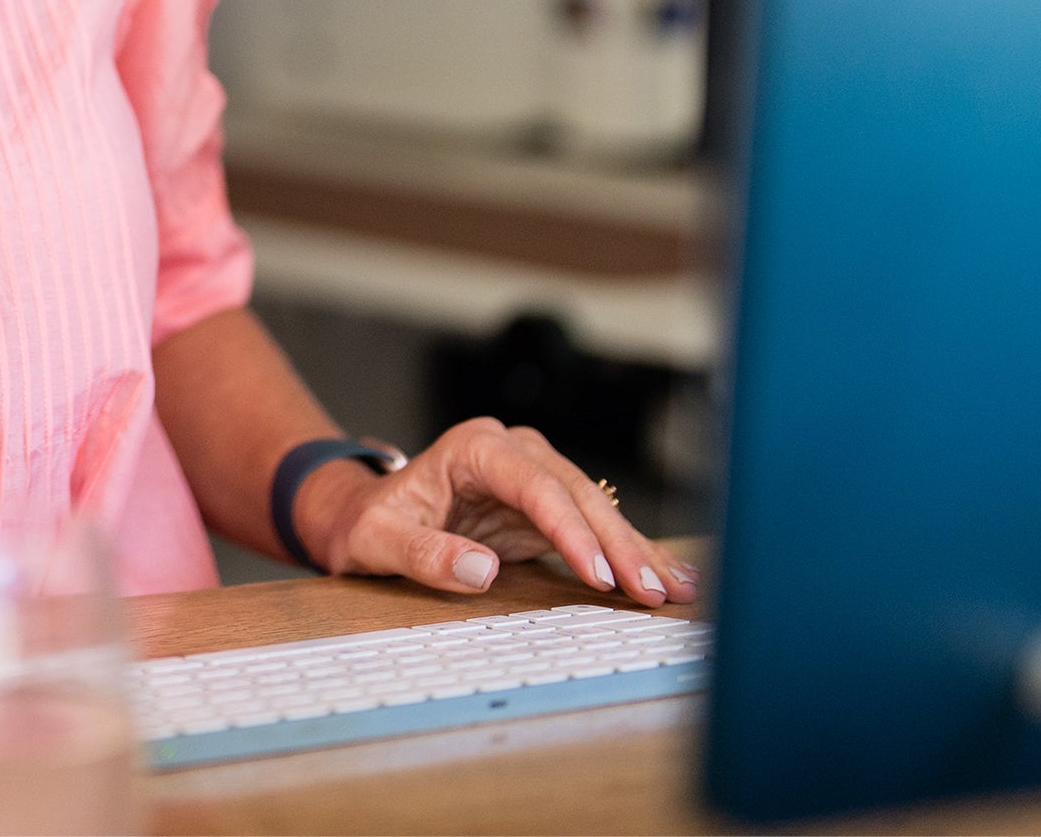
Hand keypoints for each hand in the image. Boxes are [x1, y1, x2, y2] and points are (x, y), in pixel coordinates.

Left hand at [294, 417, 699, 609]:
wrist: (363, 514)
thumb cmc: (368, 524)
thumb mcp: (379, 541)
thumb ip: (425, 554)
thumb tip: (482, 570)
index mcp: (474, 447)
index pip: (535, 485)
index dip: (570, 529)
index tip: (599, 575)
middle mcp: (511, 451)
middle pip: (574, 493)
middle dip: (616, 543)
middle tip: (651, 592)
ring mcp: (531, 474)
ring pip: (593, 507)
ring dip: (634, 548)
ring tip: (677, 588)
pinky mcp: (542, 505)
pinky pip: (590, 527)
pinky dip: (625, 552)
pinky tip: (664, 575)